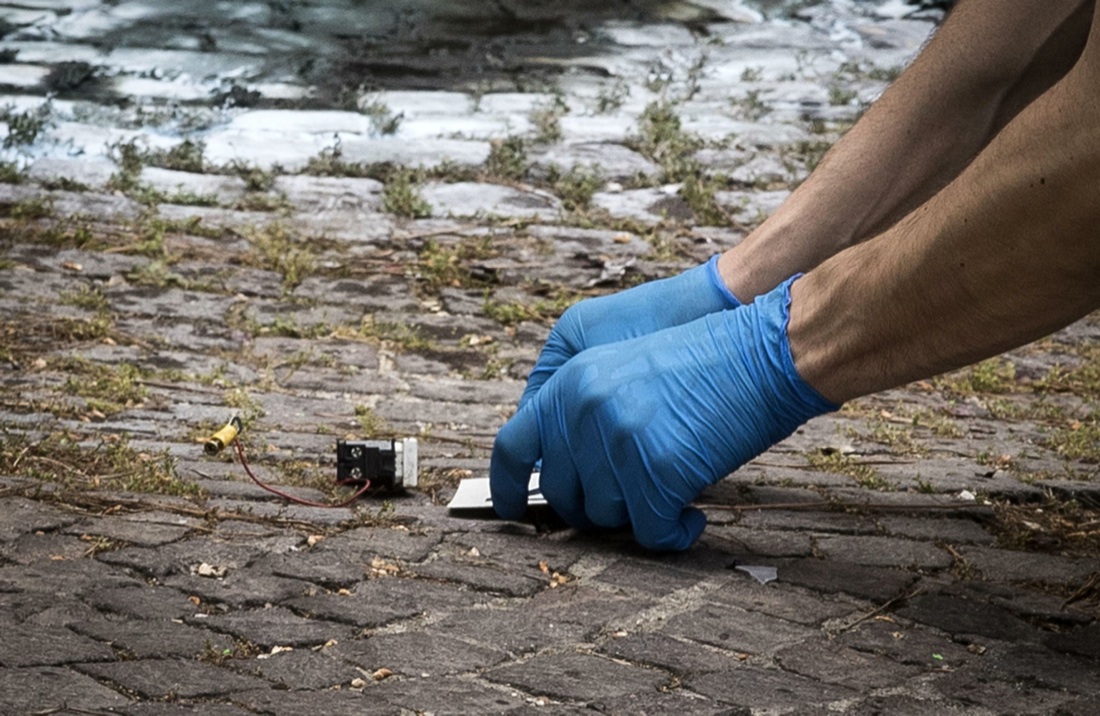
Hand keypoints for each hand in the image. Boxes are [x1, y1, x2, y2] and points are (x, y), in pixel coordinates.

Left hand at [490, 277, 836, 550]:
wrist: (762, 352)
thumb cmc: (703, 360)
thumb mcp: (624, 369)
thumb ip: (583, 412)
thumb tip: (563, 474)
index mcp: (570, 382)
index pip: (513, 445)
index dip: (506, 486)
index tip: (512, 510)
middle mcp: (584, 410)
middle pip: (564, 495)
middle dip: (594, 507)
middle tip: (633, 498)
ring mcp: (618, 440)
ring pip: (605, 516)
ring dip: (637, 514)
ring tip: (670, 491)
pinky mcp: (657, 469)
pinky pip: (650, 531)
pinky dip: (671, 534)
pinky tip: (689, 520)